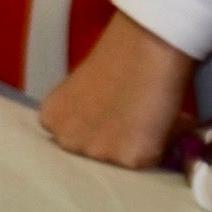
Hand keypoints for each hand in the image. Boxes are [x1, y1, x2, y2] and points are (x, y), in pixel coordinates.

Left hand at [37, 14, 196, 166]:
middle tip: (133, 120)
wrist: (144, 50)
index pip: (69, 138)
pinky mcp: (131, 159)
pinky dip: (159, 145)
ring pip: (123, 160)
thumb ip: (82, 113)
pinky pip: (149, 160)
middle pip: (93, 155)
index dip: (94, 129)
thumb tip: (103, 129)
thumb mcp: (82, 89)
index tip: (108, 119)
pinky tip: (160, 121)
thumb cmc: (117, 58)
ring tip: (149, 116)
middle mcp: (67, 140)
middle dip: (113, 141)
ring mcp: (98, 152)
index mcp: (51, 118)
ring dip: (138, 144)